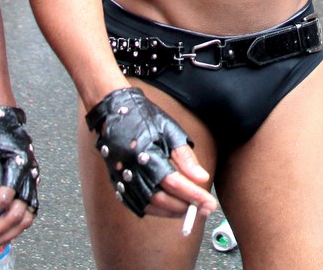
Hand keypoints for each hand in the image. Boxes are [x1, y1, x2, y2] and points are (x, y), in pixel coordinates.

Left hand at [0, 106, 38, 255]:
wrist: (3, 119)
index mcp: (14, 164)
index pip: (4, 197)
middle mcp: (28, 175)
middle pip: (15, 215)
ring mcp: (32, 182)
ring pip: (24, 220)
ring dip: (4, 237)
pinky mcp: (31, 187)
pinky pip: (27, 216)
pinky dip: (14, 231)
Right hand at [86, 87, 216, 219]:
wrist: (113, 110)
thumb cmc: (143, 117)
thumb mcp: (169, 130)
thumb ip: (185, 157)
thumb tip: (202, 178)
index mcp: (146, 154)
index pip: (174, 183)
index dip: (194, 195)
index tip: (210, 203)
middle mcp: (132, 169)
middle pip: (162, 199)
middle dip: (185, 206)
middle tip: (204, 208)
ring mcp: (122, 177)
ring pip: (149, 205)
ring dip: (171, 211)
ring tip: (189, 209)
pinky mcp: (116, 181)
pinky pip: (136, 204)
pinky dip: (154, 210)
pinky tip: (167, 207)